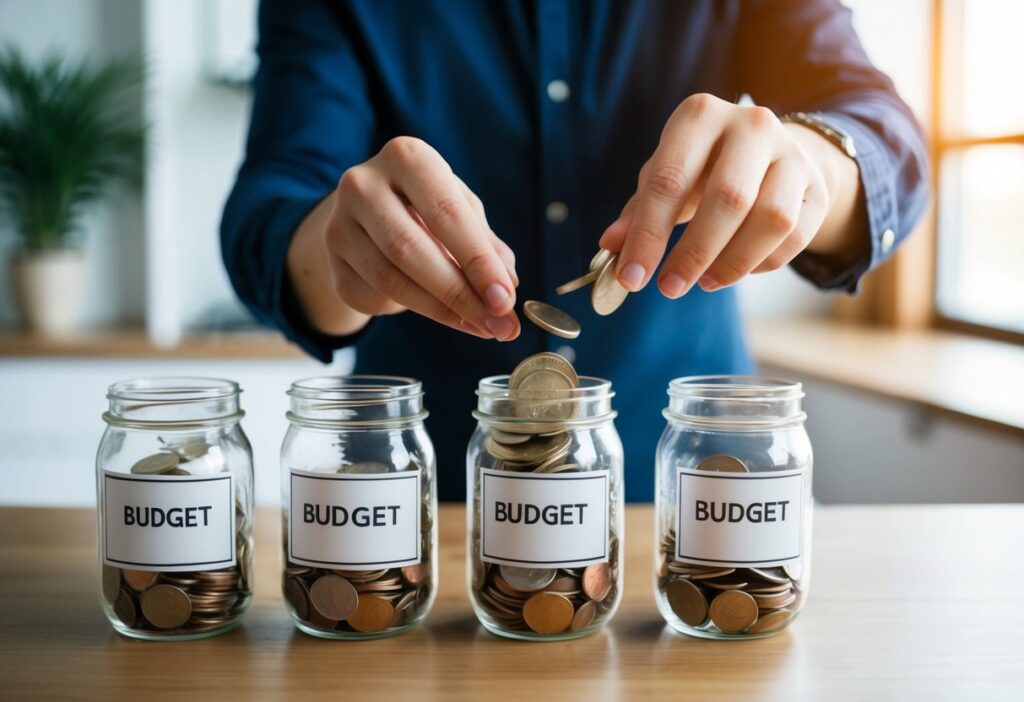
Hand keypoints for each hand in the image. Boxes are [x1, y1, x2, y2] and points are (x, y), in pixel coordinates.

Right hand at [322, 136, 519, 339]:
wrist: (368, 214)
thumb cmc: (427, 207)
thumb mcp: (461, 211)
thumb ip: (487, 246)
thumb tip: (507, 289)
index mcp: (406, 157)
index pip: (446, 214)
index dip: (478, 261)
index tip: (505, 299)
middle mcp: (363, 184)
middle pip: (411, 249)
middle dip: (460, 293)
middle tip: (496, 324)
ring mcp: (339, 225)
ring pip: (391, 280)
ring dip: (441, 311)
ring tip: (479, 326)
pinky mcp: (333, 263)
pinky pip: (375, 297)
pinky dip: (415, 311)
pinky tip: (444, 315)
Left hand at [600, 94, 841, 296]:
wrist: (769, 152)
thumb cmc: (702, 167)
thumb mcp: (665, 176)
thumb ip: (637, 212)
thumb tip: (611, 246)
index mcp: (700, 115)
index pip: (669, 179)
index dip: (647, 234)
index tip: (631, 276)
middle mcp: (751, 125)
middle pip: (728, 198)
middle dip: (694, 252)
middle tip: (669, 288)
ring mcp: (791, 153)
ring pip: (771, 219)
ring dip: (733, 262)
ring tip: (705, 282)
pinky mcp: (816, 185)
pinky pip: (795, 236)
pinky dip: (762, 263)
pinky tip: (737, 269)